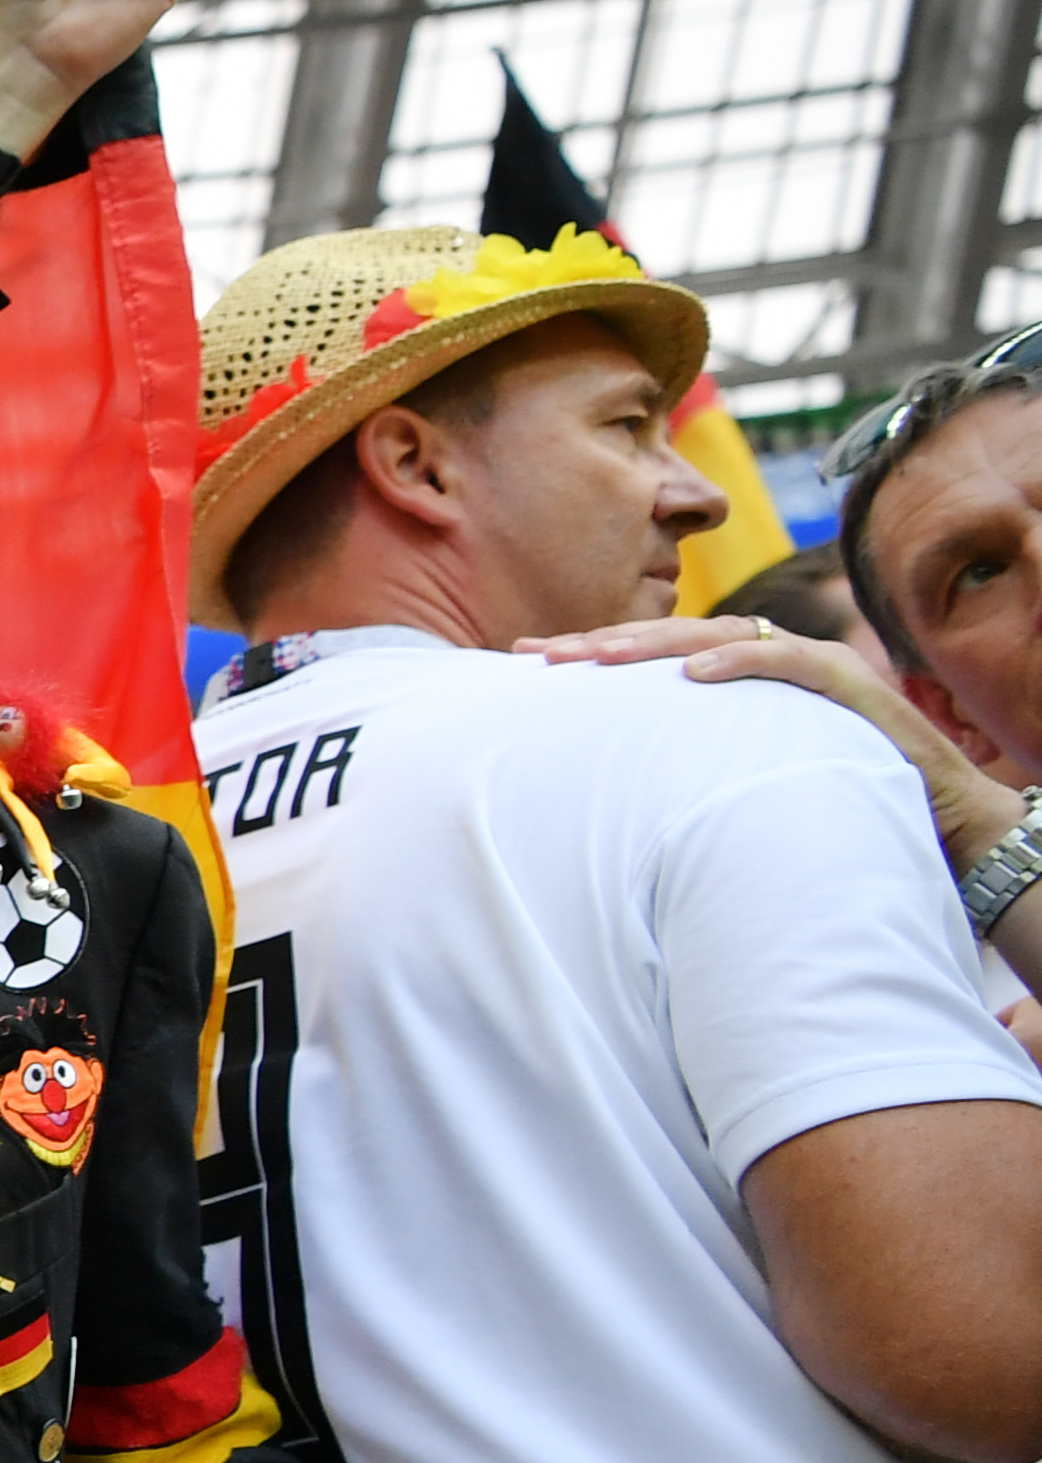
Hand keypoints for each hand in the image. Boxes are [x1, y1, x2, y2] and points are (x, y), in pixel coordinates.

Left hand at [523, 614, 1031, 860]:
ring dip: (652, 647)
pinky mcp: (848, 685)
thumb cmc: (829, 805)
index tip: (525, 664)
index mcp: (738, 679)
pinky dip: (740, 664)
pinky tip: (693, 675)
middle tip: (536, 655)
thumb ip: (689, 763)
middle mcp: (768, 661)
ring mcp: (810, 666)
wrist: (936, 822)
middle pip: (669, 641)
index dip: (592, 656)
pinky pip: (788, 663)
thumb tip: (608, 784)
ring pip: (717, 639)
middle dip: (601, 645)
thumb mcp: (739, 781)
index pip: (652, 658)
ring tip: (594, 657)